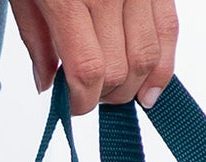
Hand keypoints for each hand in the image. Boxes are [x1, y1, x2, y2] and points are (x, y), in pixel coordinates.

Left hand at [7, 0, 178, 113]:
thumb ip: (37, 42)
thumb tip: (48, 86)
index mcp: (70, 0)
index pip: (89, 72)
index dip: (83, 103)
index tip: (73, 107)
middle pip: (121, 71)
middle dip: (106, 97)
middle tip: (91, 96)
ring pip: (150, 56)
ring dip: (134, 86)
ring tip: (118, 91)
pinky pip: (169, 27)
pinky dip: (163, 62)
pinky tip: (151, 85)